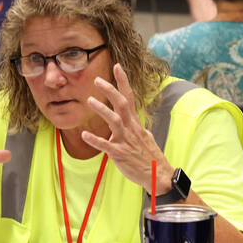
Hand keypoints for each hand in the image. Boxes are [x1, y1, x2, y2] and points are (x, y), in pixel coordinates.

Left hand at [81, 63, 174, 194]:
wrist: (158, 175)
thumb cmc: (149, 157)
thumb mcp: (143, 137)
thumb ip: (134, 127)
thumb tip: (131, 120)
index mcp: (135, 123)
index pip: (129, 97)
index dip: (123, 82)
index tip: (117, 66)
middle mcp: (131, 128)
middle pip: (122, 104)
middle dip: (110, 90)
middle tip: (97, 80)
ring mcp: (125, 141)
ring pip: (114, 121)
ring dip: (102, 110)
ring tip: (89, 100)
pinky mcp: (120, 154)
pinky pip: (106, 145)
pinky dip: (95, 140)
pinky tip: (84, 135)